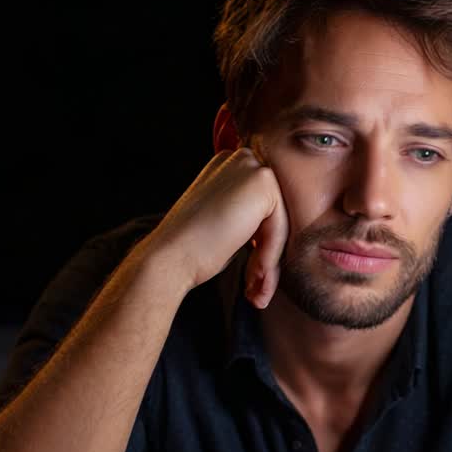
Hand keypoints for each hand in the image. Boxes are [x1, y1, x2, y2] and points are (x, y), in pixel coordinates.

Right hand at [143, 148, 288, 307]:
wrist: (171, 255)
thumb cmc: (193, 249)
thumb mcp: (226, 225)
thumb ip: (251, 219)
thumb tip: (280, 236)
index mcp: (228, 167)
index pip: (262, 209)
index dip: (260, 246)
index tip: (253, 279)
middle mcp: (240, 159)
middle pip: (274, 216)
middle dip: (267, 256)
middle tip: (256, 290)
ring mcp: (252, 167)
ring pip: (279, 225)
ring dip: (269, 263)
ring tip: (256, 292)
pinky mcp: (262, 182)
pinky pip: (280, 228)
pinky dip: (269, 256)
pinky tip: (254, 278)